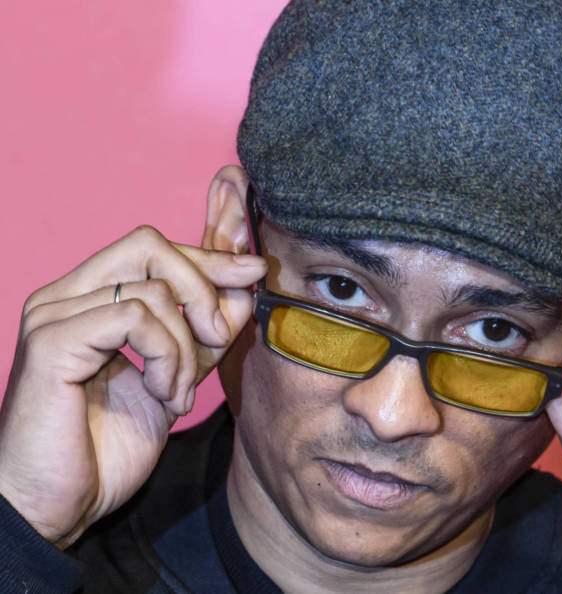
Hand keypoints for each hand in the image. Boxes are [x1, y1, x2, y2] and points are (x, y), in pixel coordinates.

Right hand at [0, 225, 265, 547]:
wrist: (57, 507)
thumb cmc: (104, 451)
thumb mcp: (174, 383)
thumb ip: (204, 337)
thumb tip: (245, 288)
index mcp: (86, 301)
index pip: (153, 250)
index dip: (209, 256)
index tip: (254, 268)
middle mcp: (64, 298)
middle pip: (150, 246)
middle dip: (204, 286)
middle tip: (219, 337)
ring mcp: (53, 316)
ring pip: (153, 290)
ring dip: (185, 348)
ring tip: (177, 395)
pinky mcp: (52, 341)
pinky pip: (134, 317)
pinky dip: (166, 356)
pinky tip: (163, 396)